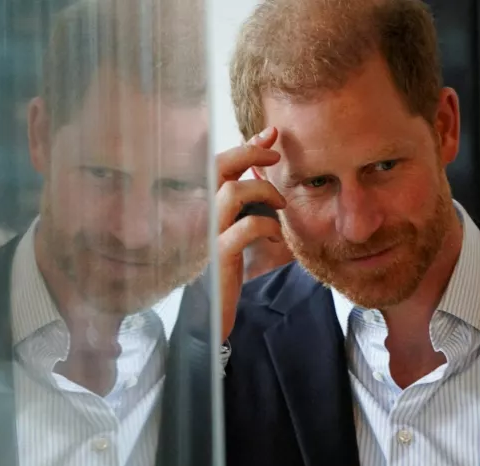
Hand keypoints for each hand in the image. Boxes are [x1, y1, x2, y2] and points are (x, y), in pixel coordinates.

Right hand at [215, 127, 285, 341]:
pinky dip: (266, 225)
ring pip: (231, 193)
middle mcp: (198, 215)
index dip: (246, 143)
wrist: (206, 317)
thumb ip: (246, 203)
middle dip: (249, 152)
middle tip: (276, 155)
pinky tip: (276, 234)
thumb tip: (265, 172)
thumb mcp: (234, 231)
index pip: (219, 162)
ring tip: (280, 203)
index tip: (272, 133)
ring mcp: (206, 235)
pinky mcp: (218, 257)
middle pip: (217, 166)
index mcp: (202, 205)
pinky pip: (244, 228)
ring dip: (262, 191)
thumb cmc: (223, 271)